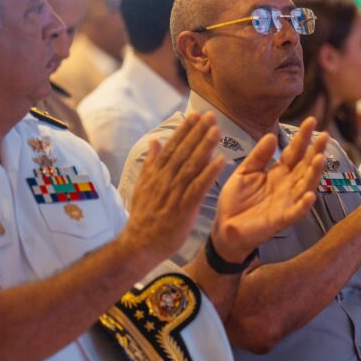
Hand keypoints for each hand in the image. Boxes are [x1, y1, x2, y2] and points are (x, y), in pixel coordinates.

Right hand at [119, 113, 225, 266]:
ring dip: (204, 146)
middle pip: (183, 151)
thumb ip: (151, 163)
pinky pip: (198, 187)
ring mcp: (174, 193)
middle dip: (197, 132)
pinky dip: (209, 173)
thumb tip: (154, 142)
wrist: (139, 245)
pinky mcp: (183, 208)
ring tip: (217, 130)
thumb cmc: (144, 217)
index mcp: (156, 174)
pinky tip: (220, 161)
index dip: (185, 130)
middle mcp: (164, 180)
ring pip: (191, 165)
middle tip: (210, 115)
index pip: (172, 147)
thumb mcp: (143, 187)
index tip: (196, 115)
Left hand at [211, 117, 326, 260]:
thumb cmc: (236, 200)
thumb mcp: (244, 172)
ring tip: (320, 159)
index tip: (311, 120)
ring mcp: (286, 202)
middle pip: (305, 166)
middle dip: (315, 151)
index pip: (294, 152)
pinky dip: (303, 205)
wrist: (225, 227)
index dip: (302, 137)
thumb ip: (258, 156)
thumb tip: (271, 135)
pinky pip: (295, 212)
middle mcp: (287, 185)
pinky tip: (309, 195)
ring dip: (314, 174)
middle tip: (325, 135)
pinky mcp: (281, 219)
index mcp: (278, 172)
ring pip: (305, 185)